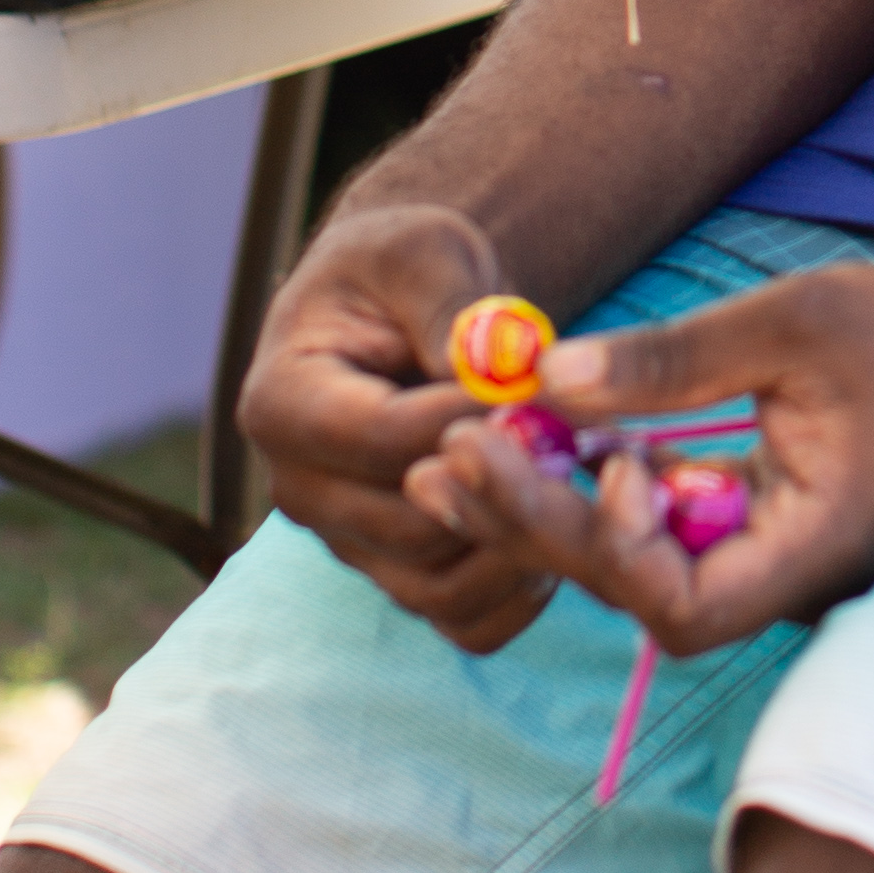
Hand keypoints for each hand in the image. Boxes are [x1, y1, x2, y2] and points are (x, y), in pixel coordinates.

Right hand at [236, 199, 565, 650]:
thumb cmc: (404, 270)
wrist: (398, 309)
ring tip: (583, 482)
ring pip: (440, 587)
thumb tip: (496, 367)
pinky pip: (464, 619)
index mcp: (282, 403)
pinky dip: (522, 591)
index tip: (555, 389)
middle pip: (412, 525)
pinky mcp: (396, 577)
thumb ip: (452, 306)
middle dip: (512, 485)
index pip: (384, 438)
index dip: (477, 422)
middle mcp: (300, 490)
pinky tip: (566, 526)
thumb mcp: (425, 253)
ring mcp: (348, 543)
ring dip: (525, 544)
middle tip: (591, 442)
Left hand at [409, 258, 873, 647]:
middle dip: (541, 527)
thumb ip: (674, 361)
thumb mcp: (796, 323)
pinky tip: (553, 436)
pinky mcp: (764, 529)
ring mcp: (775, 561)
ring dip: (557, 509)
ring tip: (466, 448)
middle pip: (641, 594)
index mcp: (814, 551)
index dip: (618, 552)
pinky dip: (609, 489)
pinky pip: (671, 533)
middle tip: (451, 455)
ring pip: (644, 568)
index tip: (595, 464)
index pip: (686, 608)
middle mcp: (787, 579)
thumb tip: (545, 380)